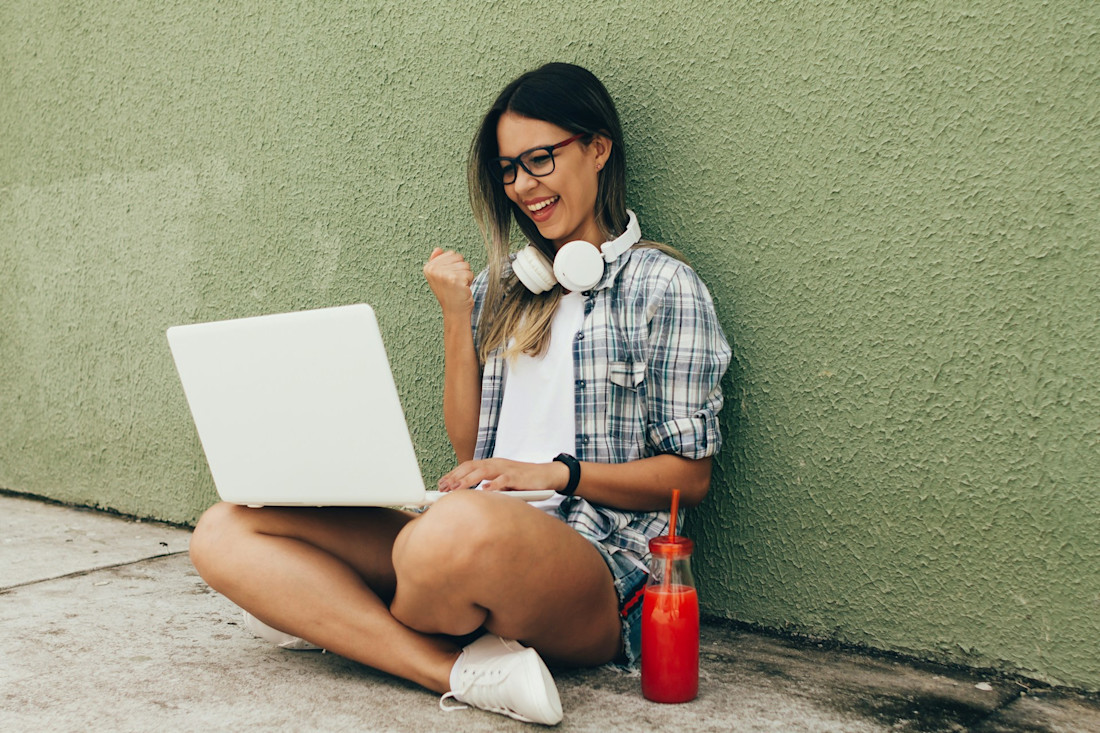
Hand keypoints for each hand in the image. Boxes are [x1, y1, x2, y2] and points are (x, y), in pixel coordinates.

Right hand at [423, 248, 473, 316]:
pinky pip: (470, 273)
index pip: (451, 254)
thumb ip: (438, 262)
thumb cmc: (450, 293)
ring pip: (465, 265)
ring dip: (466, 276)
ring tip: (459, 286)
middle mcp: (433, 269)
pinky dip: (469, 281)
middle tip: (455, 282)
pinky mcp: (454, 279)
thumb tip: (438, 249)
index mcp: (429, 267)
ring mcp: (443, 274)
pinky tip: (462, 289)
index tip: (449, 278)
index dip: (454, 266)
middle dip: (461, 269)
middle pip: (459, 257)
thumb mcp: (440, 276)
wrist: (454, 311)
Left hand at [438, 458, 569, 493]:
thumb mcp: (502, 482)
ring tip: (456, 489)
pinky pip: (504, 479)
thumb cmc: (523, 480)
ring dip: (468, 480)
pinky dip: (493, 485)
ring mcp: (506, 469)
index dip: (453, 474)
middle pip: (471, 466)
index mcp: (491, 464)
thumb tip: (471, 497)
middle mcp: (496, 463)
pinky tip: (485, 491)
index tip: (441, 484)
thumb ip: (488, 486)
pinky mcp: (518, 476)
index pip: (467, 466)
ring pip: (483, 471)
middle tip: (443, 488)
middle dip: (455, 477)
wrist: (547, 475)